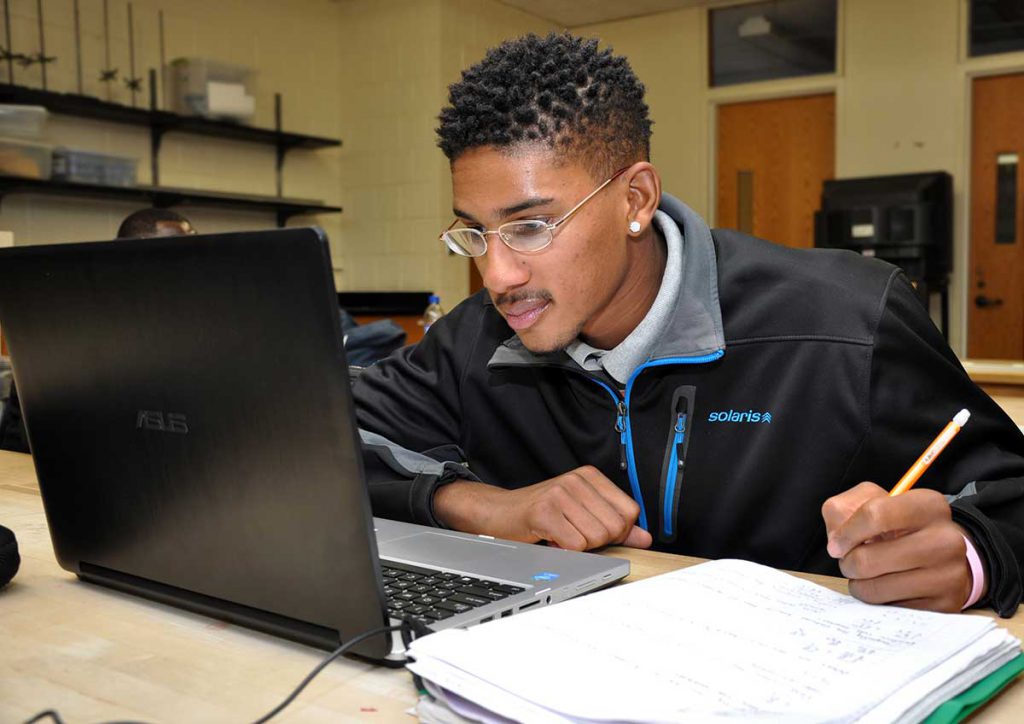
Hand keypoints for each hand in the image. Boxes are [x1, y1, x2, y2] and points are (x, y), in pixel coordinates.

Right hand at [434, 465, 652, 550]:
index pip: (630, 512)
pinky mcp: (545, 511)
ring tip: (560, 535)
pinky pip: (575, 545)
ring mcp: (560, 493)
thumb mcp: (581, 513)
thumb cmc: (540, 514)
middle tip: (573, 534)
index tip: (594, 531)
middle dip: (597, 542)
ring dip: (578, 547)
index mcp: (590, 476)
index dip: (617, 532)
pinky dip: (564, 550)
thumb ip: (615, 525)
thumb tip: (645, 537)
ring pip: (596, 538)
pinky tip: (550, 539)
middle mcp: (577, 480)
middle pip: (615, 528)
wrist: (498, 513)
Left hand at [822, 481, 974, 611]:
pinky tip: (888, 588)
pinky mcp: (945, 605)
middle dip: (849, 563)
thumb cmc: (902, 528)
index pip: (875, 515)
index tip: (837, 544)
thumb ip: (843, 509)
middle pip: (868, 559)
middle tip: (853, 561)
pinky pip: (890, 609)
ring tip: (869, 575)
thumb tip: (836, 539)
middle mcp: (946, 539)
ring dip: (860, 585)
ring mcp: (949, 575)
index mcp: (929, 506)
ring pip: (875, 589)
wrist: (945, 557)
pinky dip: (879, 601)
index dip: (846, 533)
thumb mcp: (873, 502)